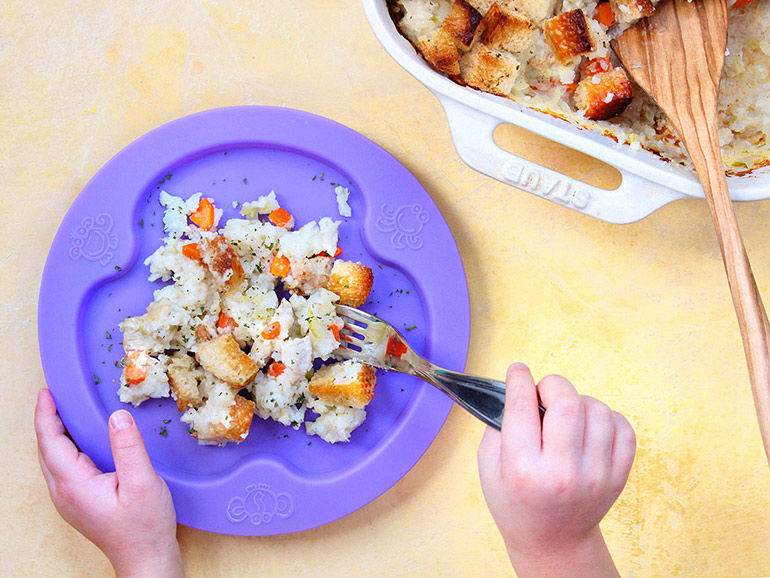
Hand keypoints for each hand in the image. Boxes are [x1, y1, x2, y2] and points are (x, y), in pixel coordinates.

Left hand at [34, 389, 183, 577]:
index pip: (51, 442)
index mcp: (74, 484)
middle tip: (55, 398)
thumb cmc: (144, 526)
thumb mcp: (142, 482)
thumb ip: (128, 447)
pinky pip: (63, 470)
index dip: (46, 415)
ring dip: (56, 436)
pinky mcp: (79, 504)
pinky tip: (80, 444)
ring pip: (53, 461)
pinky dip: (65, 450)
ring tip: (65, 414)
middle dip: (48, 422)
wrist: (146, 558)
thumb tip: (117, 417)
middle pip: (47, 451)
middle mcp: (64, 493)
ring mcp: (69, 501)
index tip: (46, 394)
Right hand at [477, 364, 635, 577]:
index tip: (518, 370)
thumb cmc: (516, 504)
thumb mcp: (488, 469)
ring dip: (578, 402)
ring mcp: (595, 475)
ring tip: (566, 415)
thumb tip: (516, 388)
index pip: (522, 406)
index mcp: (523, 469)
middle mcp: (562, 472)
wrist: (553, 542)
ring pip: (597, 410)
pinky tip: (588, 427)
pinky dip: (605, 418)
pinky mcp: (618, 476)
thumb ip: (497, 426)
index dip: (519, 379)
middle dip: (552, 385)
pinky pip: (622, 427)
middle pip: (567, 403)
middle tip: (543, 393)